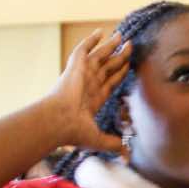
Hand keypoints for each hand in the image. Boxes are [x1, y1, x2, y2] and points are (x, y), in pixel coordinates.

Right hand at [49, 28, 132, 152]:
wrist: (59, 120)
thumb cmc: (74, 131)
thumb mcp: (98, 139)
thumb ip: (113, 144)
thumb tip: (126, 155)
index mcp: (94, 98)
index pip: (110, 82)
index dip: (119, 74)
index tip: (127, 66)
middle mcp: (90, 83)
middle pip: (108, 66)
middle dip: (118, 56)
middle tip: (128, 46)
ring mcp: (83, 74)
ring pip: (100, 56)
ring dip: (111, 46)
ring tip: (122, 36)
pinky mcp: (76, 66)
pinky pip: (84, 49)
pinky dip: (91, 40)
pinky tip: (100, 31)